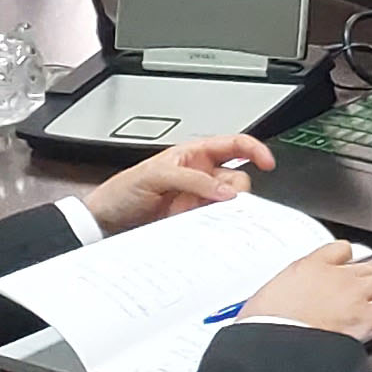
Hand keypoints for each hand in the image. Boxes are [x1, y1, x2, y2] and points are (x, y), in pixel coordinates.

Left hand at [85, 133, 268, 234]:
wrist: (104, 221)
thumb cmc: (122, 190)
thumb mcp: (156, 175)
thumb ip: (193, 180)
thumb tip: (227, 191)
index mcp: (194, 154)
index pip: (234, 145)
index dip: (254, 150)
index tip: (268, 162)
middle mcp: (201, 176)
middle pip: (237, 178)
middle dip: (235, 190)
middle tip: (225, 202)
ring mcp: (198, 200)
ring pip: (229, 203)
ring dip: (224, 210)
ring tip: (203, 214)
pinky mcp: (194, 220)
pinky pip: (216, 221)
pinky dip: (216, 225)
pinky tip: (204, 226)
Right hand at [236, 241, 371, 343]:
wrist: (274, 338)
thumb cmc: (267, 320)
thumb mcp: (268, 291)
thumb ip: (288, 283)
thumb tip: (294, 284)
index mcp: (312, 266)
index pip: (339, 251)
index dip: (351, 255)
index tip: (357, 259)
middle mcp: (337, 277)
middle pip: (370, 266)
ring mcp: (352, 296)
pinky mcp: (362, 319)